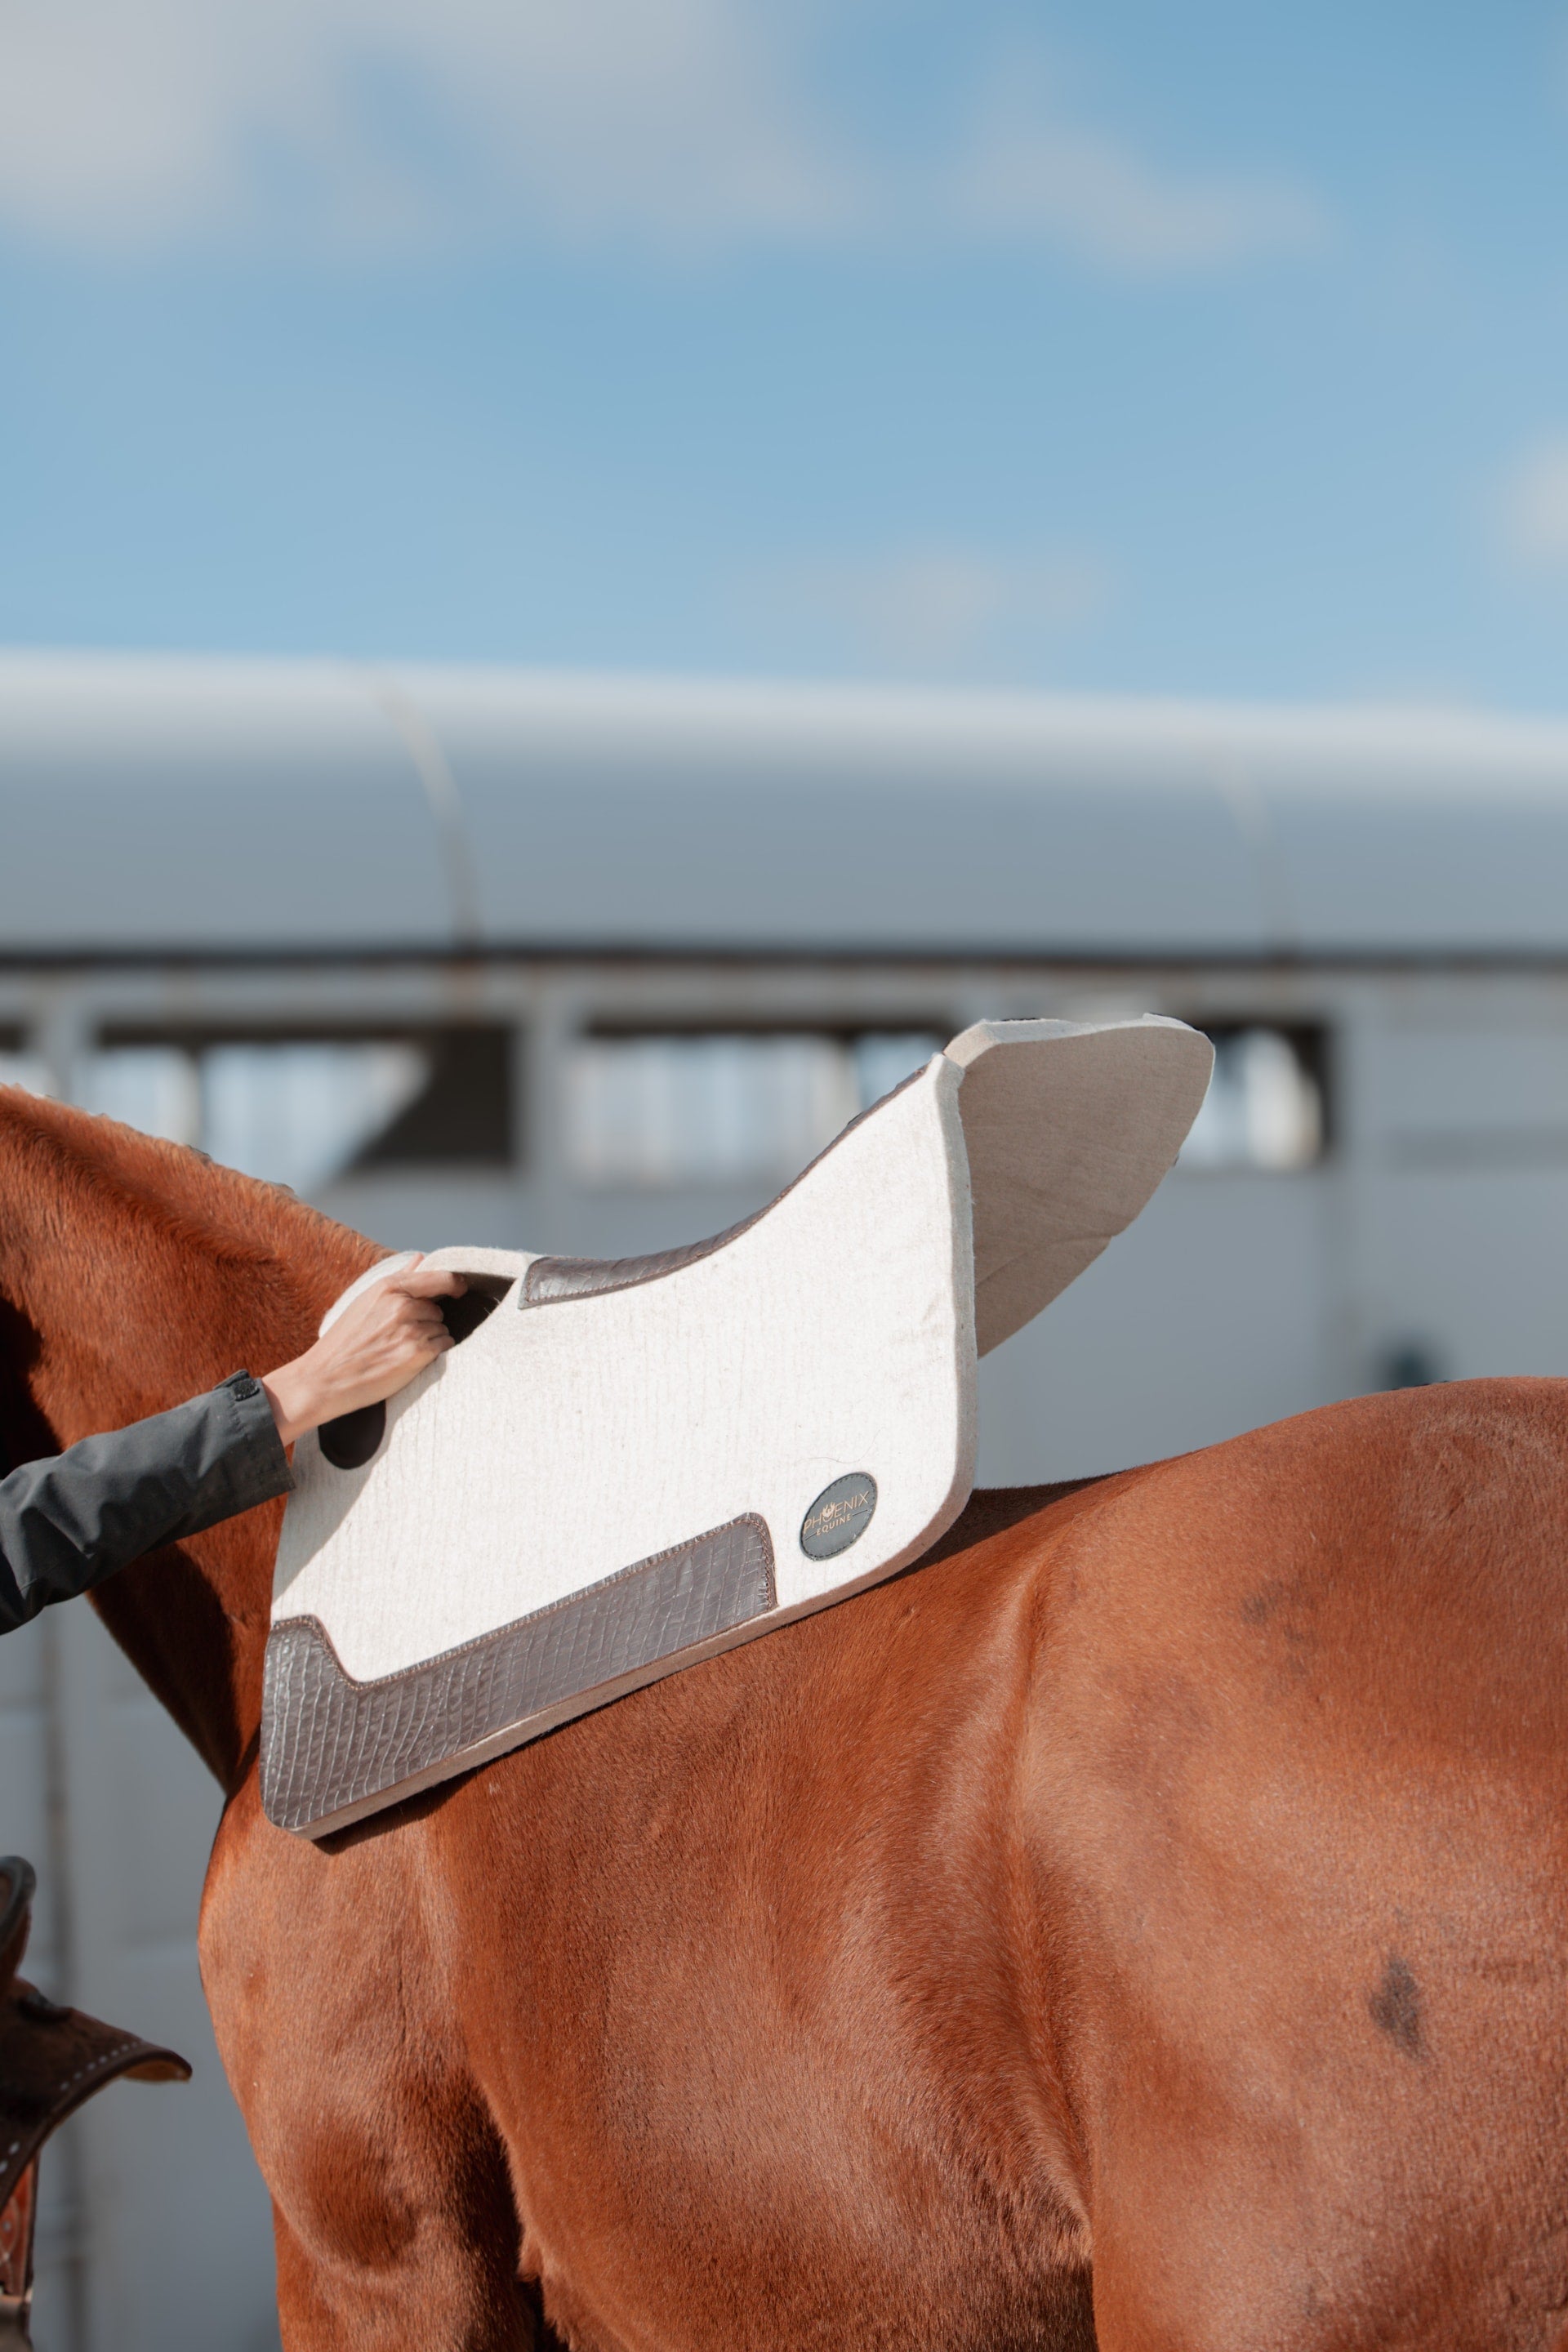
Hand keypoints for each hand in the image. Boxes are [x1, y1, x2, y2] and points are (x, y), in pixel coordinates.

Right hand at [261, 1257, 466, 1447]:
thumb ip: (400, 1279)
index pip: (440, 1277)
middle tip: (399, 1336)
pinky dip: (434, 1353)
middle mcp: (402, 1305)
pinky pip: (444, 1346)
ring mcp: (411, 1330)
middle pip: (438, 1309)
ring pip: (442, 1329)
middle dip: (427, 1321)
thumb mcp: (367, 1300)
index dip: (455, 1283)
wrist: (324, 1378)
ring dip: (430, 1339)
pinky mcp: (417, 1354)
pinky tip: (411, 1359)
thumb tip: (421, 1258)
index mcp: (388, 1287)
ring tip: (399, 1349)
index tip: (461, 1288)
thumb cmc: (344, 1341)